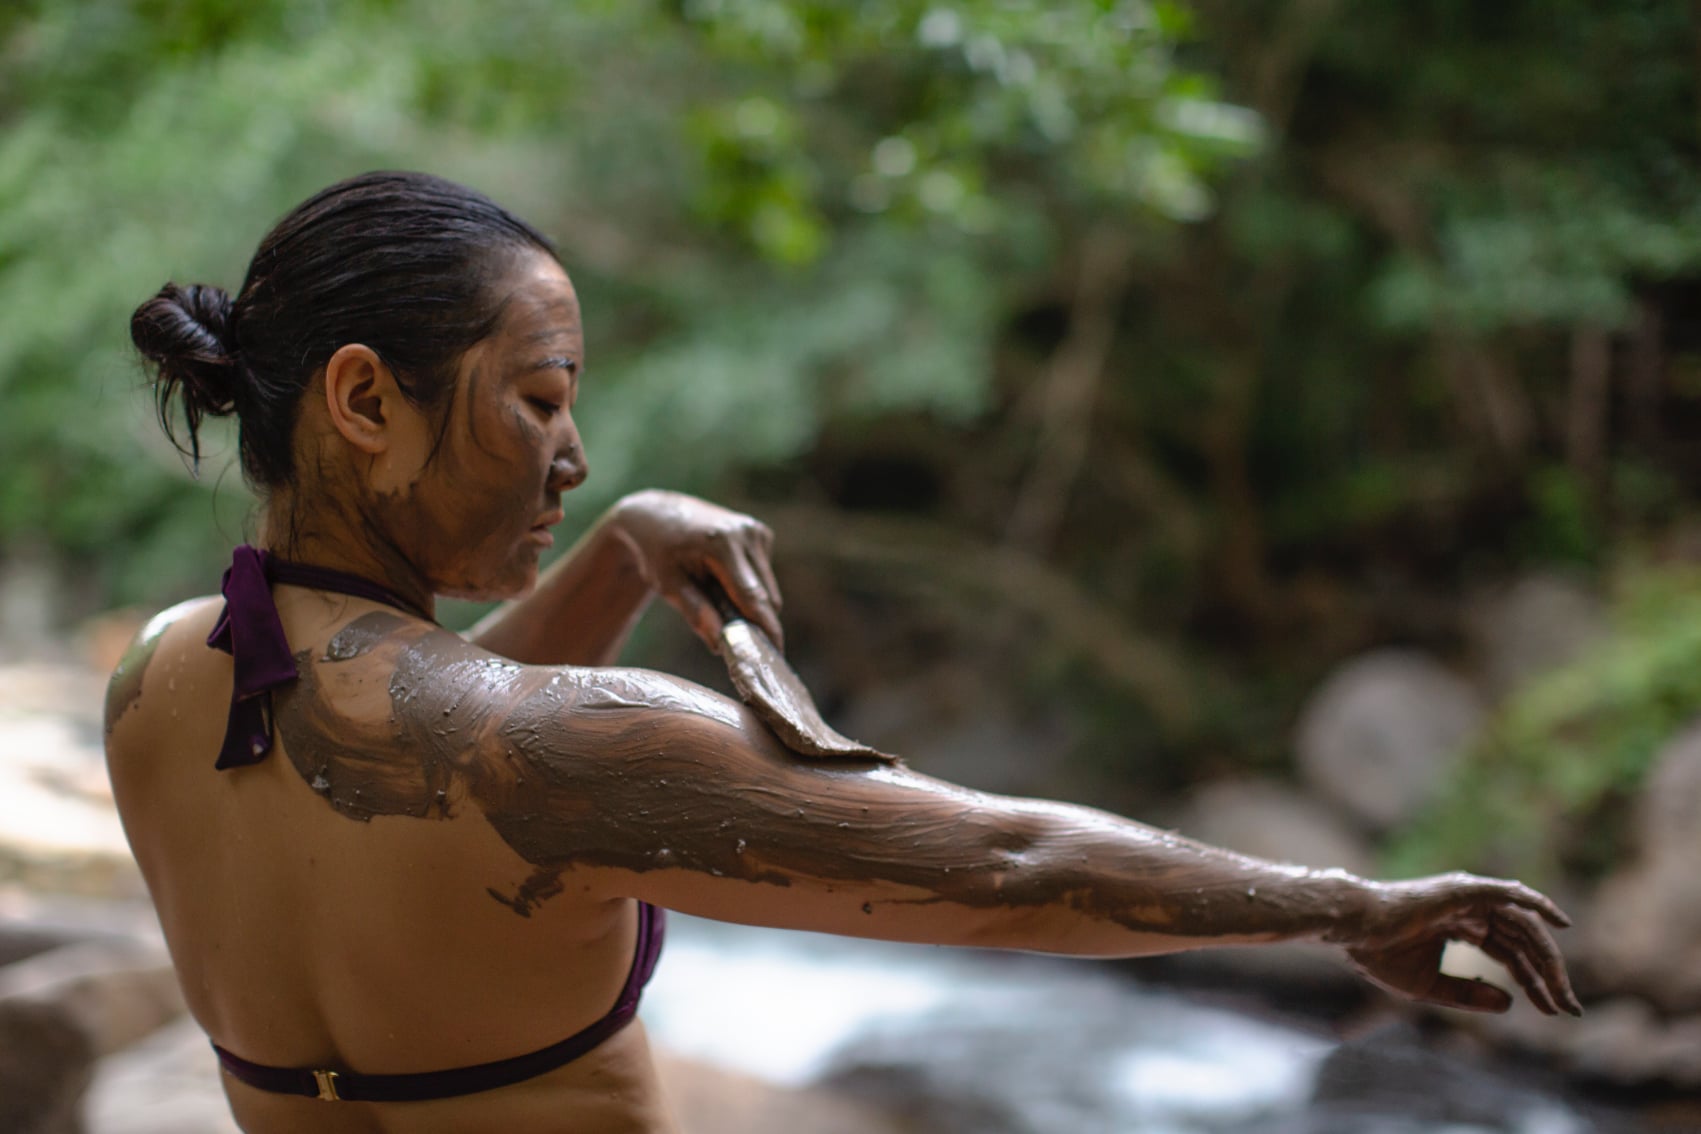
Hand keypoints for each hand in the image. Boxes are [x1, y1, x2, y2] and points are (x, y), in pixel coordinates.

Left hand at [606, 489, 783, 650]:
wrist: (656, 515)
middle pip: (766, 596)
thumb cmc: (657, 552)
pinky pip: (763, 575)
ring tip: (714, 597)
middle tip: (730, 638)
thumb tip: (720, 644)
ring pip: (768, 588)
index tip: (775, 655)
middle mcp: (747, 534)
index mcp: (722, 544)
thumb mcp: (668, 584)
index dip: (766, 629)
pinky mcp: (761, 533)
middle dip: (753, 621)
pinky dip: (748, 587)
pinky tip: (721, 578)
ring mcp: (756, 531)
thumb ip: (696, 613)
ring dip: (750, 603)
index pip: (753, 597)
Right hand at [1334, 872, 1581, 1015]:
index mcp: (1460, 927)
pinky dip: (1536, 902)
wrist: (1352, 930)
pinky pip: (1508, 894)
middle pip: (1523, 942)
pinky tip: (1560, 922)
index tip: (1554, 1011)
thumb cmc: (1379, 954)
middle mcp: (1469, 910)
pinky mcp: (1463, 890)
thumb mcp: (1431, 986)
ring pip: (1522, 925)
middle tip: (1570, 1006)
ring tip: (1564, 988)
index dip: (1534, 983)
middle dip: (1549, 975)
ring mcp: (1467, 898)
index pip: (1510, 954)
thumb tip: (1511, 1003)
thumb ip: (1470, 994)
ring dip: (1548, 956)